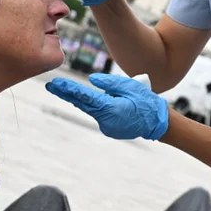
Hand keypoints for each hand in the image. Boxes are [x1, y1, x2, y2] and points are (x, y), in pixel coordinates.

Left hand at [46, 73, 168, 140]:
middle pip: (83, 104)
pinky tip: (116, 103)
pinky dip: (101, 106)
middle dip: (68, 94)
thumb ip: (110, 83)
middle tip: (52, 86)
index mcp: (111, 109)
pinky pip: (101, 114)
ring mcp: (107, 127)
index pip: (85, 97)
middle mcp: (106, 121)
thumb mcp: (132, 87)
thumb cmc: (147, 103)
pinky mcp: (110, 129)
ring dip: (91, 100)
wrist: (158, 124)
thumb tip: (92, 81)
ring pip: (93, 109)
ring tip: (109, 94)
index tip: (55, 84)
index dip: (69, 90)